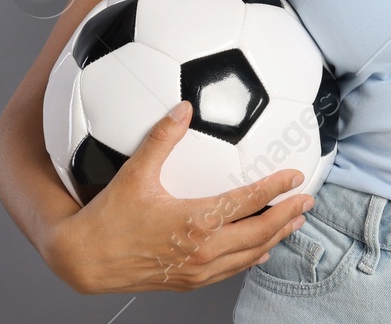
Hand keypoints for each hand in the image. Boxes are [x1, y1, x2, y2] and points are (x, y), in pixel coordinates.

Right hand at [46, 100, 313, 293]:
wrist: (83, 261)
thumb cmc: (107, 218)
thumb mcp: (134, 173)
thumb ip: (162, 139)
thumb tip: (183, 108)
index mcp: (194, 221)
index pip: (248, 202)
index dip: (276, 188)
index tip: (296, 177)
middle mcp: (202, 250)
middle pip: (259, 232)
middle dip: (288, 215)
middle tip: (307, 201)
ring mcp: (197, 270)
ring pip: (249, 255)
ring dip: (275, 237)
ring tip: (293, 223)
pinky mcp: (188, 281)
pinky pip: (230, 271)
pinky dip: (251, 258)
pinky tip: (260, 250)